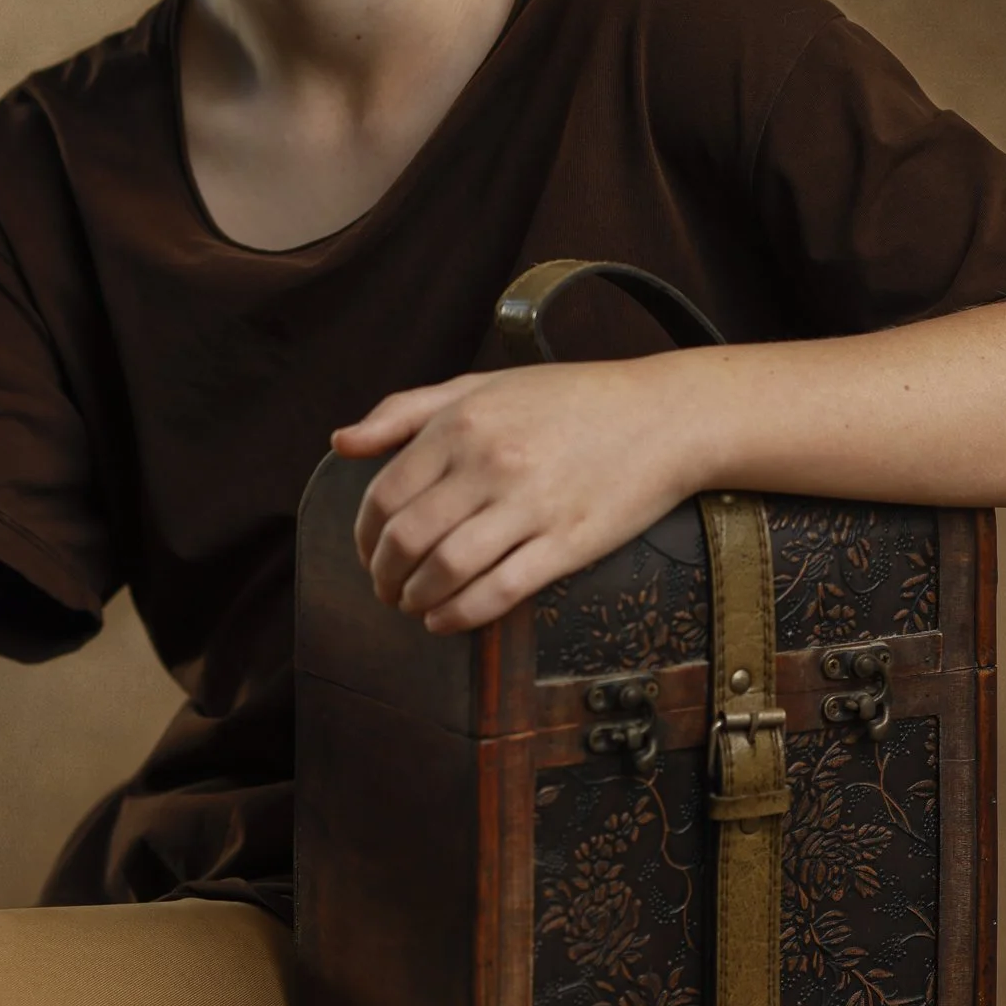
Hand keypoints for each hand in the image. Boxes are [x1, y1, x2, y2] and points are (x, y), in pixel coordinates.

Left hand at [333, 357, 699, 632]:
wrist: (664, 416)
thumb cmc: (570, 400)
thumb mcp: (482, 385)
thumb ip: (405, 412)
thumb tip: (340, 443)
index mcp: (463, 423)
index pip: (385, 494)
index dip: (364, 535)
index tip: (368, 553)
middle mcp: (490, 463)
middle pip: (407, 537)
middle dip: (383, 574)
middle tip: (385, 589)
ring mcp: (531, 505)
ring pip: (446, 569)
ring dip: (415, 598)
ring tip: (412, 605)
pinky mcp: (568, 543)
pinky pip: (497, 591)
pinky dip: (458, 615)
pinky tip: (444, 620)